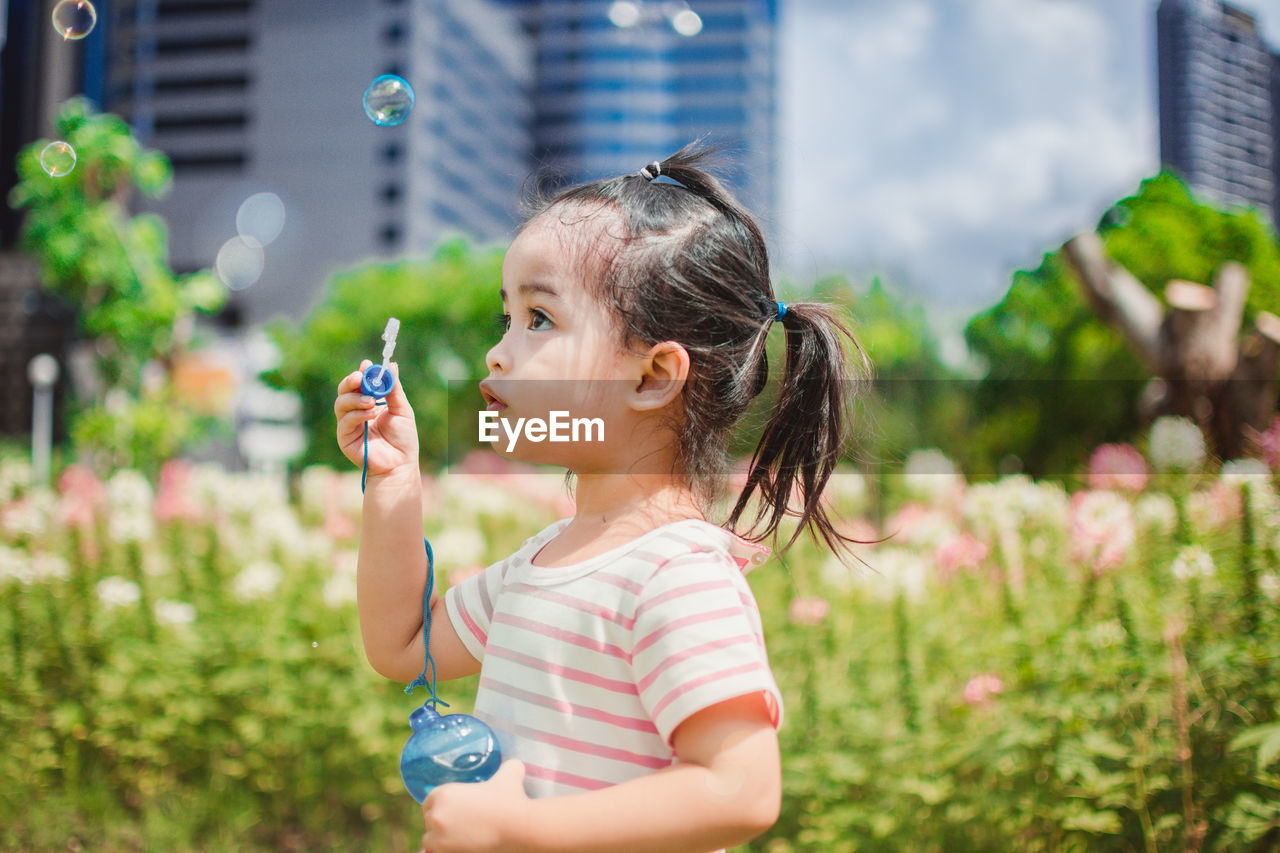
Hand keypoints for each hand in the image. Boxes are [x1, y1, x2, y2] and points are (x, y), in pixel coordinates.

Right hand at [333, 360, 418, 475]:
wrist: (401, 463)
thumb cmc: (403, 439)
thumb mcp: (402, 409)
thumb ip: (394, 389)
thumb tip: (393, 366)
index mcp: (368, 403)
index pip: (359, 384)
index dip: (361, 373)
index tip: (367, 365)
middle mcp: (355, 412)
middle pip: (344, 391)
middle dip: (350, 381)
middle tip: (360, 377)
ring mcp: (348, 425)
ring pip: (340, 403)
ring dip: (356, 398)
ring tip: (372, 402)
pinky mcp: (345, 437)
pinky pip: (345, 421)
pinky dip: (357, 414)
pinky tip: (371, 414)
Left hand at [420, 759, 528, 852]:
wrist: (516, 826)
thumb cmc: (510, 800)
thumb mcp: (509, 774)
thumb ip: (508, 765)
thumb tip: (515, 763)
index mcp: (444, 793)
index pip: (429, 801)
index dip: (439, 806)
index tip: (450, 811)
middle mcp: (437, 813)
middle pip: (429, 819)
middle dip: (441, 821)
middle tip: (457, 825)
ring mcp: (439, 834)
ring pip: (429, 837)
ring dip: (439, 837)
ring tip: (455, 837)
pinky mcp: (445, 851)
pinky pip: (435, 851)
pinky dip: (444, 849)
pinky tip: (456, 846)